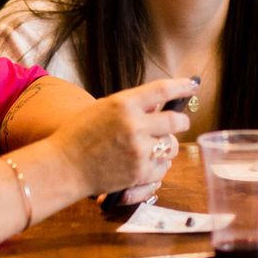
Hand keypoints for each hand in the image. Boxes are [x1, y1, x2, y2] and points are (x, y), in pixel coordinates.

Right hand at [48, 78, 195, 203]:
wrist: (64, 166)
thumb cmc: (79, 135)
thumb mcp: (103, 109)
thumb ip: (131, 105)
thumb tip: (159, 103)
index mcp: (123, 104)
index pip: (162, 90)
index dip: (182, 86)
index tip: (193, 84)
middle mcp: (134, 125)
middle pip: (175, 121)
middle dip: (182, 122)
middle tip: (181, 122)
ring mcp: (138, 150)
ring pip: (171, 146)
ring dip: (167, 144)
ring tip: (155, 144)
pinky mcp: (139, 172)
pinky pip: (163, 167)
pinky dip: (158, 164)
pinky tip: (146, 161)